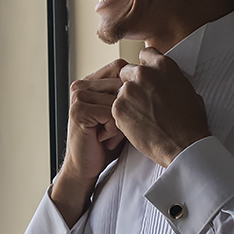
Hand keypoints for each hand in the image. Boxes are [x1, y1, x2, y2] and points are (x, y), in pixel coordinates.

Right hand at [51, 58, 127, 225]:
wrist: (86, 167)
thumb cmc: (106, 141)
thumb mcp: (120, 112)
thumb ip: (128, 92)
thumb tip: (156, 76)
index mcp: (89, 81)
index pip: (120, 67)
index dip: (130, 89)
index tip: (123, 112)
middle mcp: (81, 85)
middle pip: (121, 83)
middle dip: (124, 109)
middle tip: (111, 128)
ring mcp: (78, 97)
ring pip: (119, 99)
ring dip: (120, 121)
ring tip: (107, 133)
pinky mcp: (79, 110)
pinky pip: (111, 113)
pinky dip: (113, 130)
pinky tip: (103, 138)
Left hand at [113, 47, 210, 166]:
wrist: (183, 145)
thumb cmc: (190, 121)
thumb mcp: (187, 89)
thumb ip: (169, 78)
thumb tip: (164, 79)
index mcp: (163, 65)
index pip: (145, 55)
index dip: (145, 67)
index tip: (146, 77)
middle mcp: (143, 74)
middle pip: (127, 71)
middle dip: (132, 83)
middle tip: (142, 99)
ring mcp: (128, 90)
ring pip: (120, 90)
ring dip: (127, 99)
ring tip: (141, 115)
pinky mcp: (118, 108)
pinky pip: (115, 106)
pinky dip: (122, 114)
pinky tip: (136, 123)